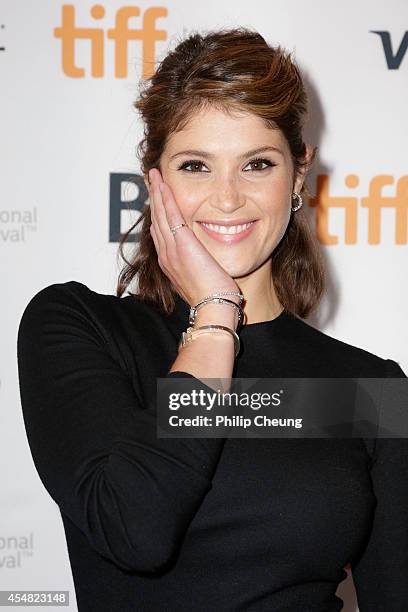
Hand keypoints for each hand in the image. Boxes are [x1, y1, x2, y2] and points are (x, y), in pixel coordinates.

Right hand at [148, 167, 240, 307]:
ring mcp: (172, 250)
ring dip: (156, 193)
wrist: (213, 308)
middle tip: (151, 180)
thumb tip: (206, 263)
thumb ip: (201, 267)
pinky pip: (170, 215)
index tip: (158, 199)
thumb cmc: (214, 299)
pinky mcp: (182, 245)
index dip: (159, 213)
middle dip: (154, 198)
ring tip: (153, 175)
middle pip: (156, 220)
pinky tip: (163, 184)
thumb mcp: (204, 279)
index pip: (162, 232)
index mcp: (171, 263)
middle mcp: (167, 255)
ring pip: (160, 214)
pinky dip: (165, 198)